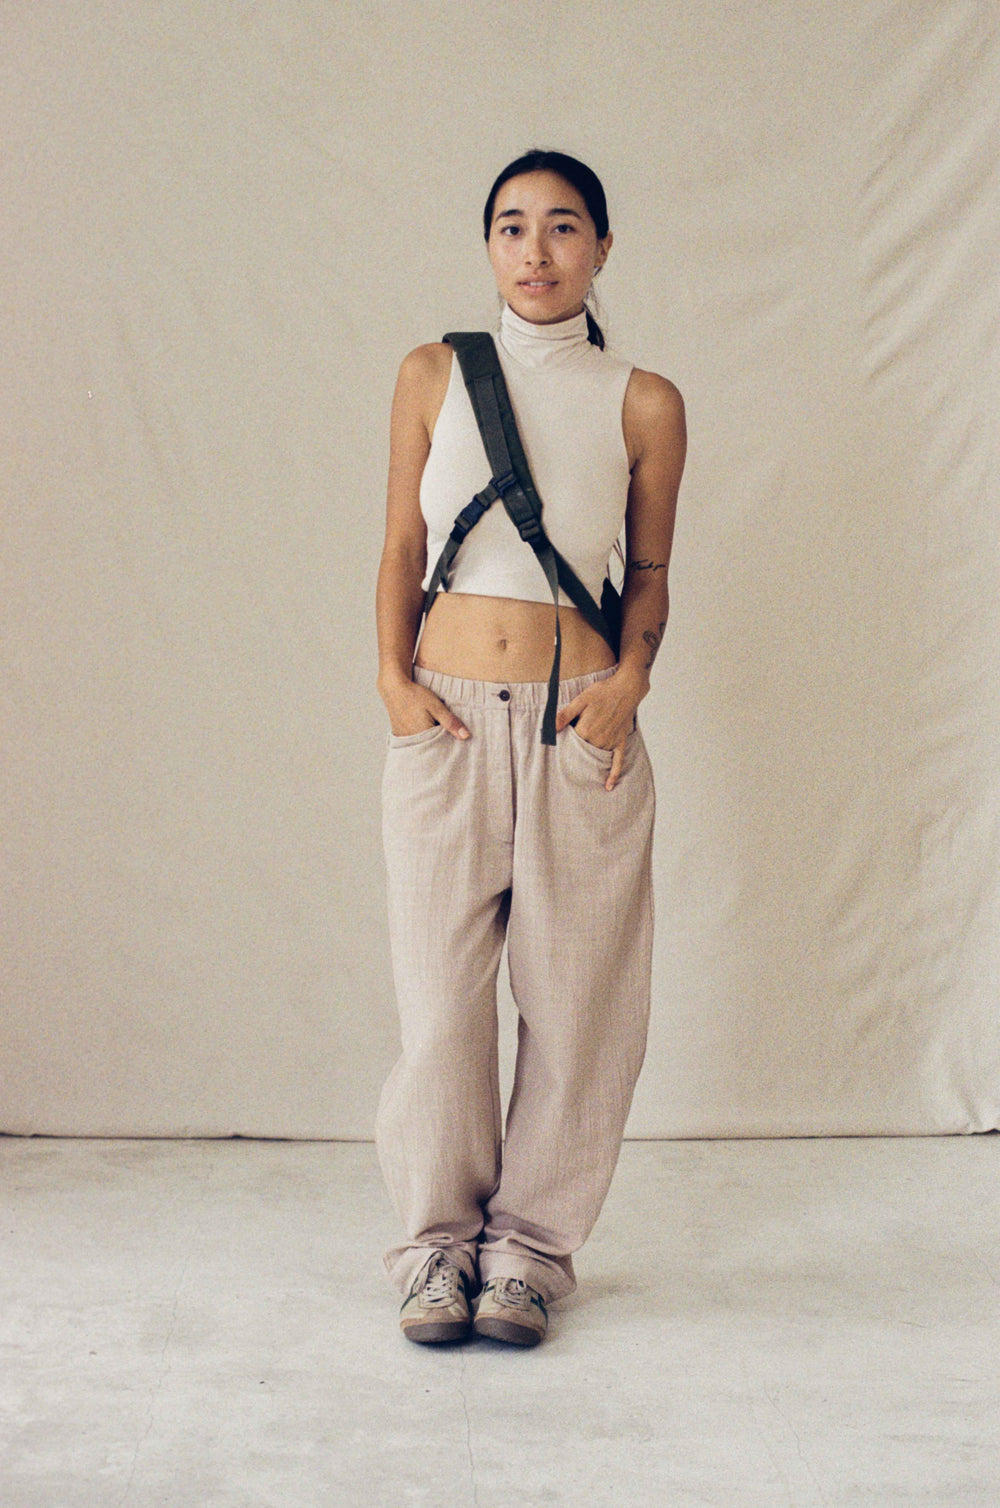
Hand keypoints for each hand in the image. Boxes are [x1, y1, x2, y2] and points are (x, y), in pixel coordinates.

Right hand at [379, 675, 469, 739]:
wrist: (394, 688)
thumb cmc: (415, 695)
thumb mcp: (436, 706)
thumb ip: (451, 722)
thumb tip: (466, 736)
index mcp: (423, 736)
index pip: (442, 748)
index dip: (450, 745)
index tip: (457, 742)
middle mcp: (412, 741)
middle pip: (432, 748)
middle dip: (441, 744)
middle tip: (446, 734)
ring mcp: (405, 739)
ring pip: (423, 745)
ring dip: (431, 741)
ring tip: (435, 731)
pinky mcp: (400, 735)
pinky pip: (415, 741)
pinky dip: (422, 738)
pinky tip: (425, 730)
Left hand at [554, 670, 640, 790]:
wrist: (627, 688)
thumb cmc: (603, 691)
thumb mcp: (580, 700)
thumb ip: (565, 715)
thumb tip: (550, 727)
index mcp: (586, 730)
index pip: (571, 746)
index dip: (564, 748)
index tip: (556, 754)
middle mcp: (598, 739)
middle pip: (583, 754)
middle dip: (575, 759)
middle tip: (565, 770)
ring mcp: (611, 742)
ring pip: (597, 759)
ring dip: (590, 768)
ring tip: (579, 780)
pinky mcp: (621, 741)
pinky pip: (618, 762)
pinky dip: (613, 774)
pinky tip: (609, 786)